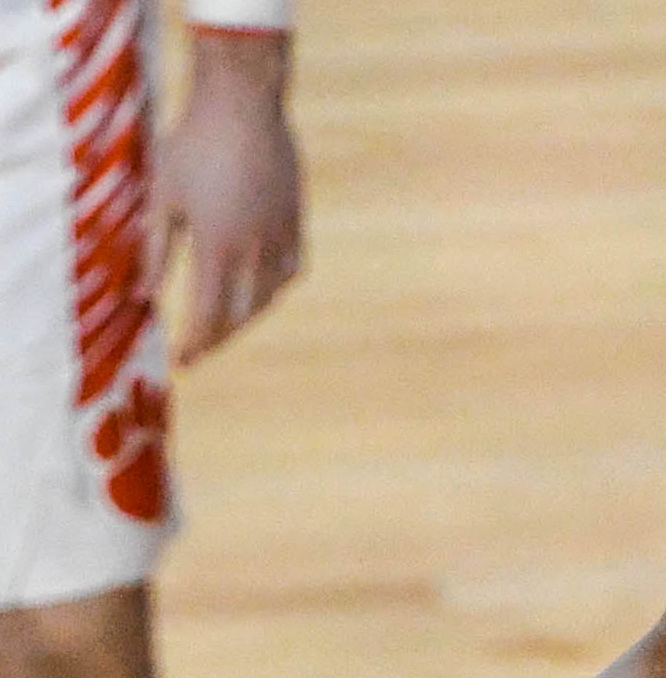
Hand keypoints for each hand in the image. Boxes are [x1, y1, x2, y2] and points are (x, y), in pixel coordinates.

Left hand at [151, 29, 302, 365]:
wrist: (244, 105)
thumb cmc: (193, 145)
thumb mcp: (162, 197)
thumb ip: (157, 252)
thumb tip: (146, 296)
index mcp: (217, 247)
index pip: (208, 314)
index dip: (196, 342)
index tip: (185, 362)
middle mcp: (254, 251)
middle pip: (240, 314)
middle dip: (220, 335)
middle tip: (203, 347)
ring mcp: (280, 238)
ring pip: (268, 296)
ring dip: (247, 315)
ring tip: (230, 321)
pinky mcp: (297, 223)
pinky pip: (290, 270)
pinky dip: (274, 287)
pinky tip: (262, 289)